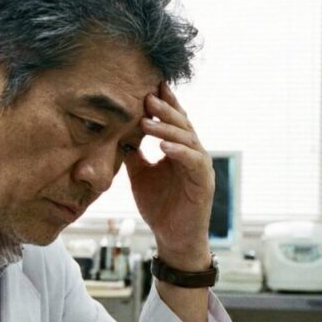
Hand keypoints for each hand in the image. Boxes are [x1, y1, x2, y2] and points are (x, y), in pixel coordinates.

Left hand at [126, 83, 213, 270]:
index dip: (164, 103)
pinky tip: (163, 147)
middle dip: (165, 109)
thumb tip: (117, 134)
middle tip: (147, 95)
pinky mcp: (204, 183)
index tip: (150, 85)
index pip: (173, 121)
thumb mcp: (140, 174)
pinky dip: (179, 152)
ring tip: (147, 121)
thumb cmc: (159, 205)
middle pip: (182, 124)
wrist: (172, 236)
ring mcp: (201, 167)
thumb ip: (134, 154)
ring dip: (167, 129)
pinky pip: (193, 162)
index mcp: (179, 149)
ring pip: (188, 139)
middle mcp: (193, 153)